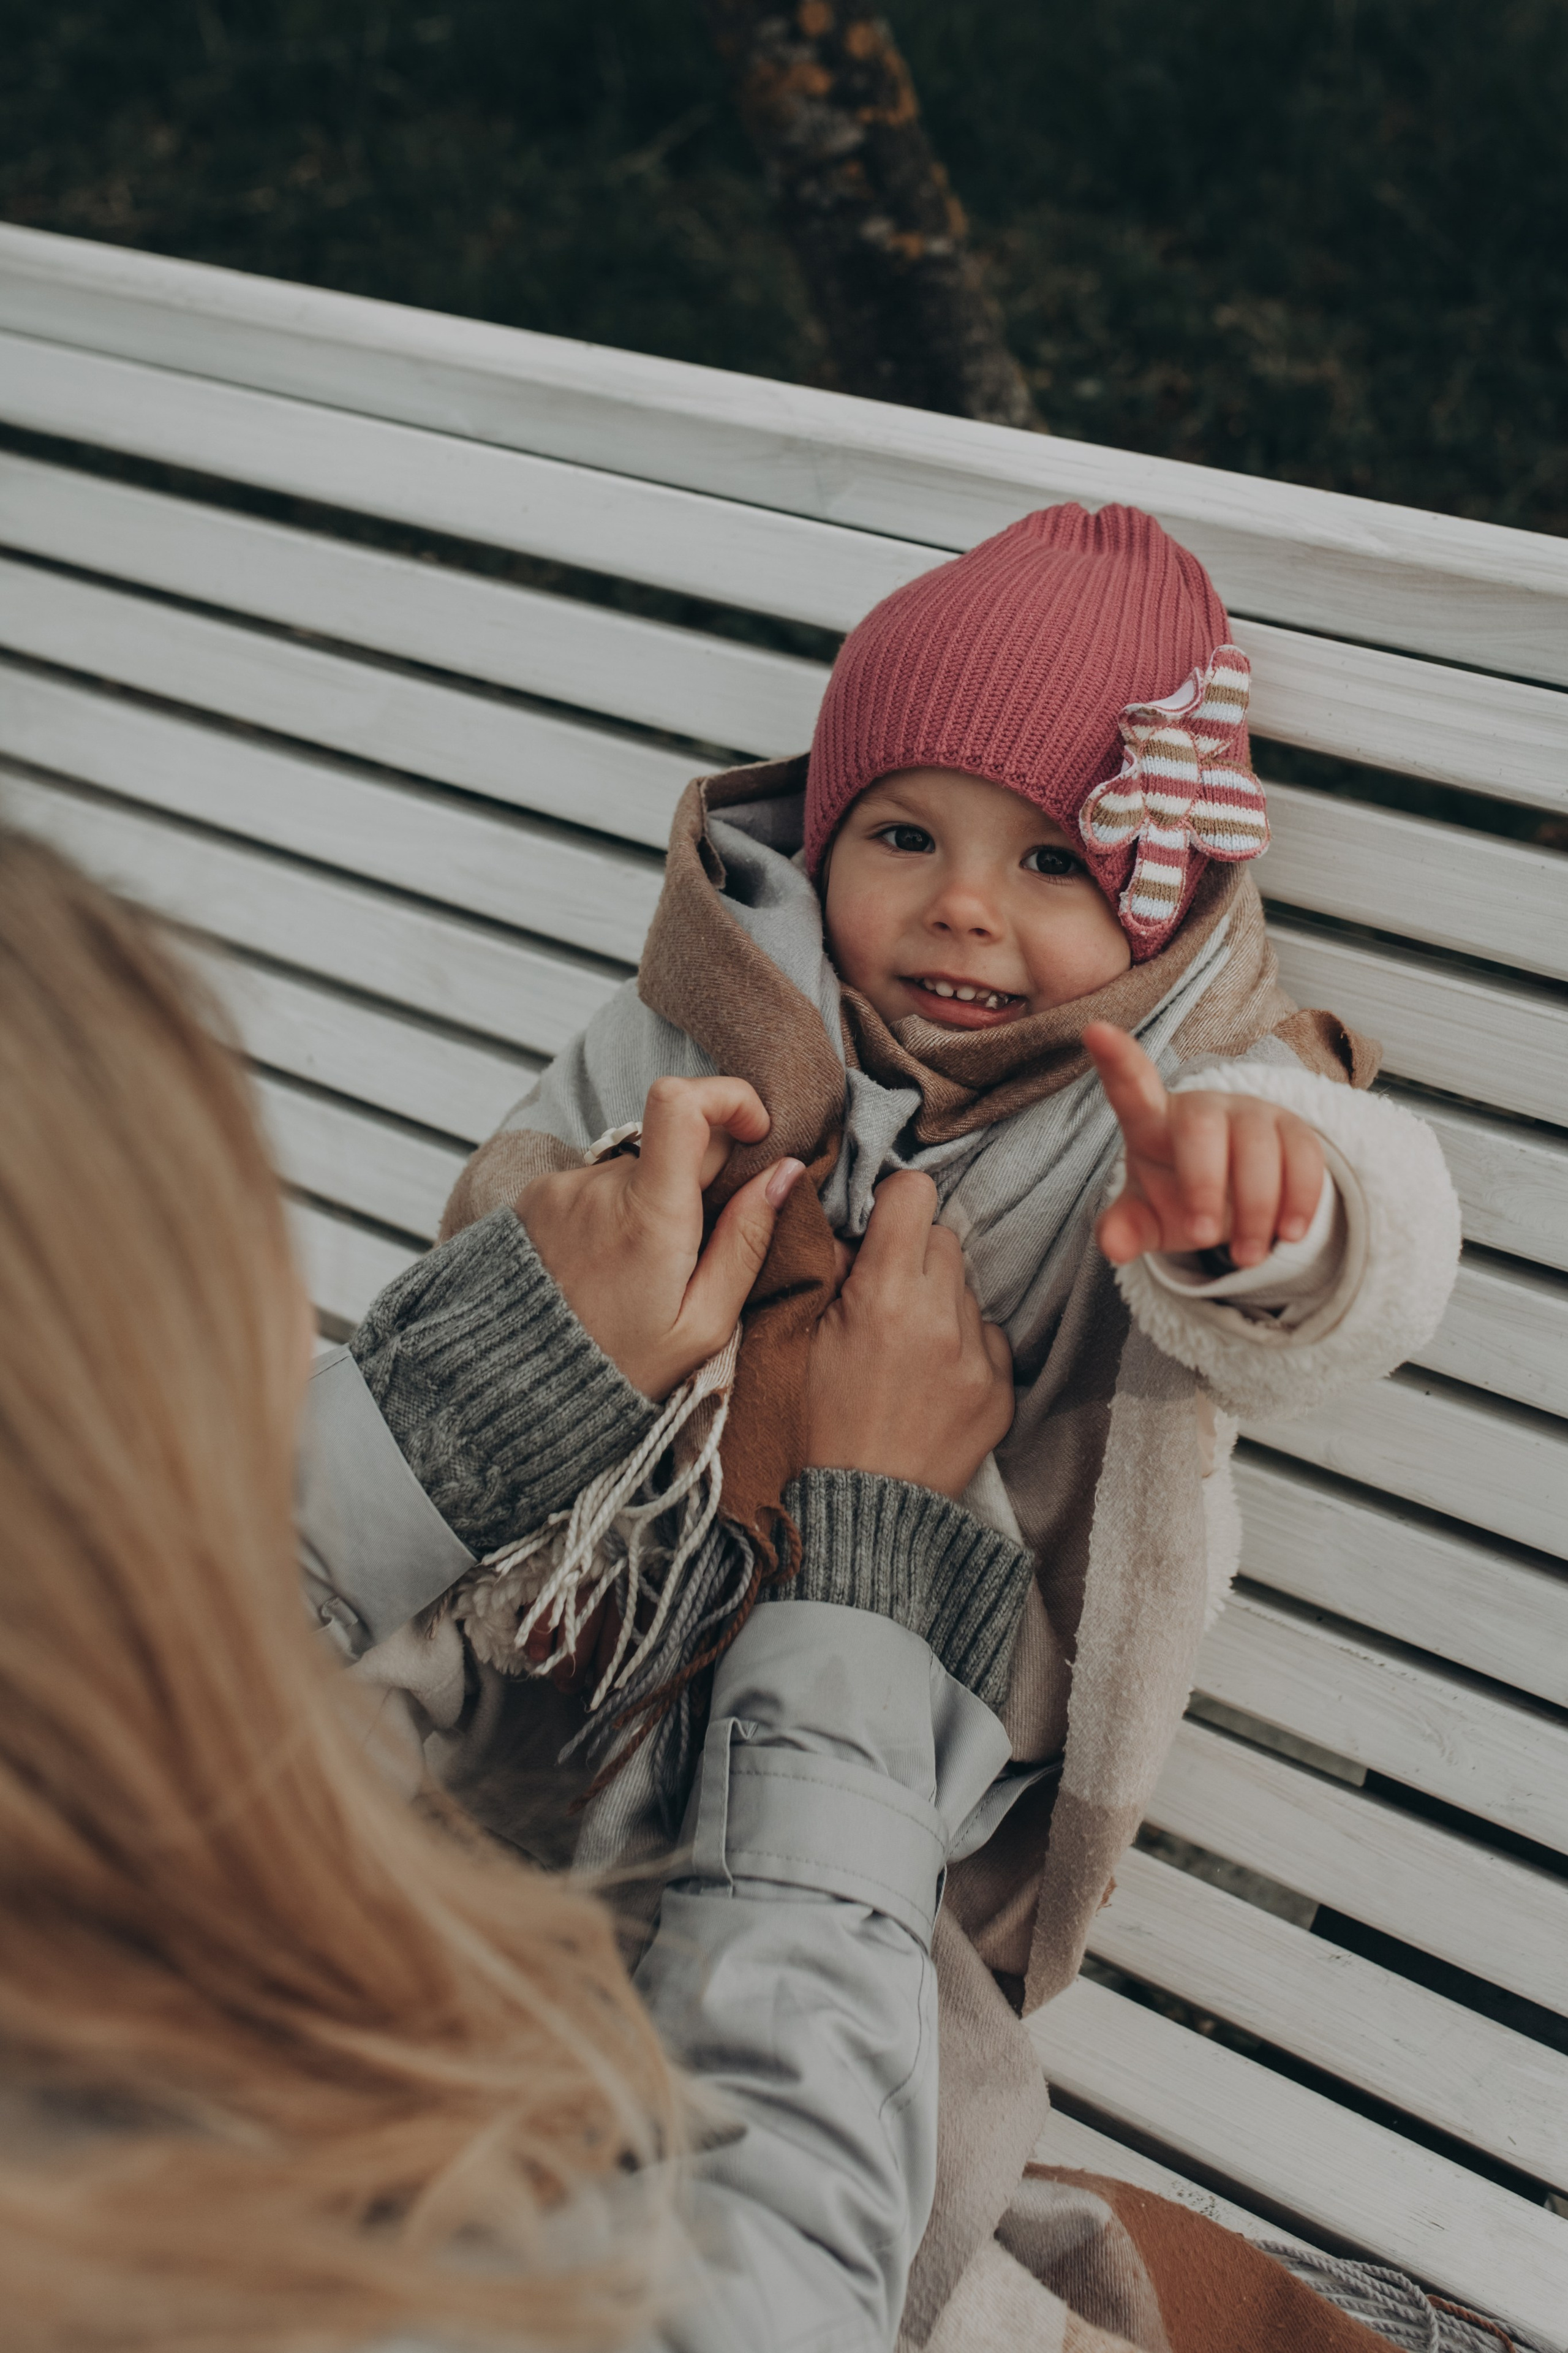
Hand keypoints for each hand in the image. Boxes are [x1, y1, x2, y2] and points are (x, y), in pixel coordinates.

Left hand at [516, 1076, 802, 1399]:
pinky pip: (598, 1184)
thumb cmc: (620, 1367)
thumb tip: (784, 1173)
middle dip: (702, 1177)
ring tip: (642, 1270)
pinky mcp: (538, 1197)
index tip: (754, 1131)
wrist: (520, 1388)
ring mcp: (563, 1189)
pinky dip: (616, 1212)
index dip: (728, 1097)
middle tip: (697, 1245)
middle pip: (673, 1141)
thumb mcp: (703, 1324)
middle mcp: (599, 1188)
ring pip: (637, 1167)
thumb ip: (746, 1242)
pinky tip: (609, 1264)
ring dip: (655, 1202)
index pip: (681, 1103)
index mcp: (648, 1216)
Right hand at [805, 1172, 1013, 1499]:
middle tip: (882, 1294)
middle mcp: (941, 1320)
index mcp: (883, 1297)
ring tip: (903, 1347)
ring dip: (938, 1301)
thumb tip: (854, 1226)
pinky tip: (930, 1378)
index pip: (914, 1194)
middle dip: (912, 1254)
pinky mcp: (1002, 1393)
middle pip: (943, 1237)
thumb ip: (825, 1268)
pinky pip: (991, 1337)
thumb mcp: (793, 1338)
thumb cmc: (812, 1426)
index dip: (890, 1203)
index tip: (876, 1227)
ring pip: (967, 1288)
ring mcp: (979, 1360)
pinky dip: (963, 1346)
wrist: (857, 1516)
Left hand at [1085, 1022, 1324, 1269]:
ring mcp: (1251, 1114)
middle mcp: (1203, 1107)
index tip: (1095, 1031)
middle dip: (1204, 1184)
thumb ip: (1126, 1229)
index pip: (1130, 1084)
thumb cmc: (1177, 1196)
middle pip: (1202, 1127)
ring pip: (1259, 1147)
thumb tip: (1112, 1245)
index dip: (1116, 1059)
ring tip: (1246, 1258)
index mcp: (1151, 1120)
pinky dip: (1300, 1200)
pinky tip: (1288, 1235)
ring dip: (1256, 1209)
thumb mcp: (1147, 1218)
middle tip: (1204, 1235)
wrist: (1235, 1198)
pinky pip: (1305, 1157)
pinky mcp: (1295, 1131)